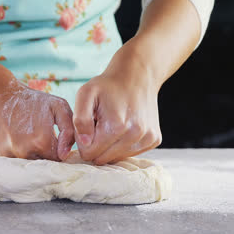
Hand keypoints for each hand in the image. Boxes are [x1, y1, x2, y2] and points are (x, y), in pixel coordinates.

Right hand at [0, 75, 74, 160]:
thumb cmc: (29, 100)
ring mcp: (4, 154)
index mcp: (42, 141)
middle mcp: (23, 151)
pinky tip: (5, 141)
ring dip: (22, 157)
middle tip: (32, 137)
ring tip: (18, 138)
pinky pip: (3, 164)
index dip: (55, 151)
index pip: (56, 160)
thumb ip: (69, 130)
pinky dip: (6, 156)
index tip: (49, 141)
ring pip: (21, 166)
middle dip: (39, 155)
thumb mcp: (57, 106)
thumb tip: (65, 155)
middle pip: (38, 166)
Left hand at [72, 39, 162, 164]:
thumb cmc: (107, 85)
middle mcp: (134, 135)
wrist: (137, 75)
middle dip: (96, 144)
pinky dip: (123, 144)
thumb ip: (80, 119)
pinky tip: (124, 126)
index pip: (89, 153)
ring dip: (110, 145)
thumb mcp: (85, 94)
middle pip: (102, 158)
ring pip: (116, 158)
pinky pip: (130, 153)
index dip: (84, 140)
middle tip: (99, 123)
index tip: (89, 124)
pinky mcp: (154, 140)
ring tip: (112, 123)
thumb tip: (85, 143)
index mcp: (116, 127)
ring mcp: (147, 139)